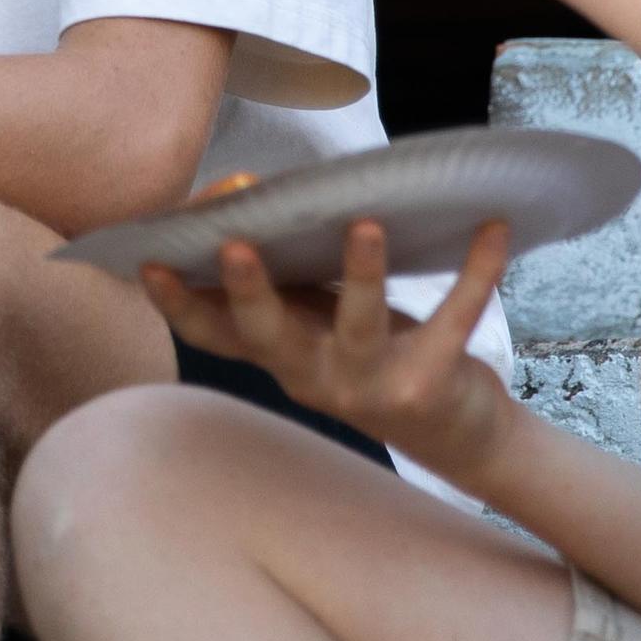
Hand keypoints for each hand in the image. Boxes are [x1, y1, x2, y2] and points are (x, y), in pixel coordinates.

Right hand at [142, 218, 515, 475]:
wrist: (459, 435)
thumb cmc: (381, 360)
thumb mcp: (324, 328)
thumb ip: (293, 286)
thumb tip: (256, 205)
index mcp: (283, 357)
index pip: (217, 335)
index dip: (178, 303)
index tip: (147, 262)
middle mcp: (314, 378)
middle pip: (271, 336)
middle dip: (250, 291)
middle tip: (234, 245)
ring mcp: (369, 386)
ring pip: (359, 328)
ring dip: (362, 273)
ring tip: (366, 223)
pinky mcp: (428, 383)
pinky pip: (452, 319)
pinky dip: (475, 272)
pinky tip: (492, 230)